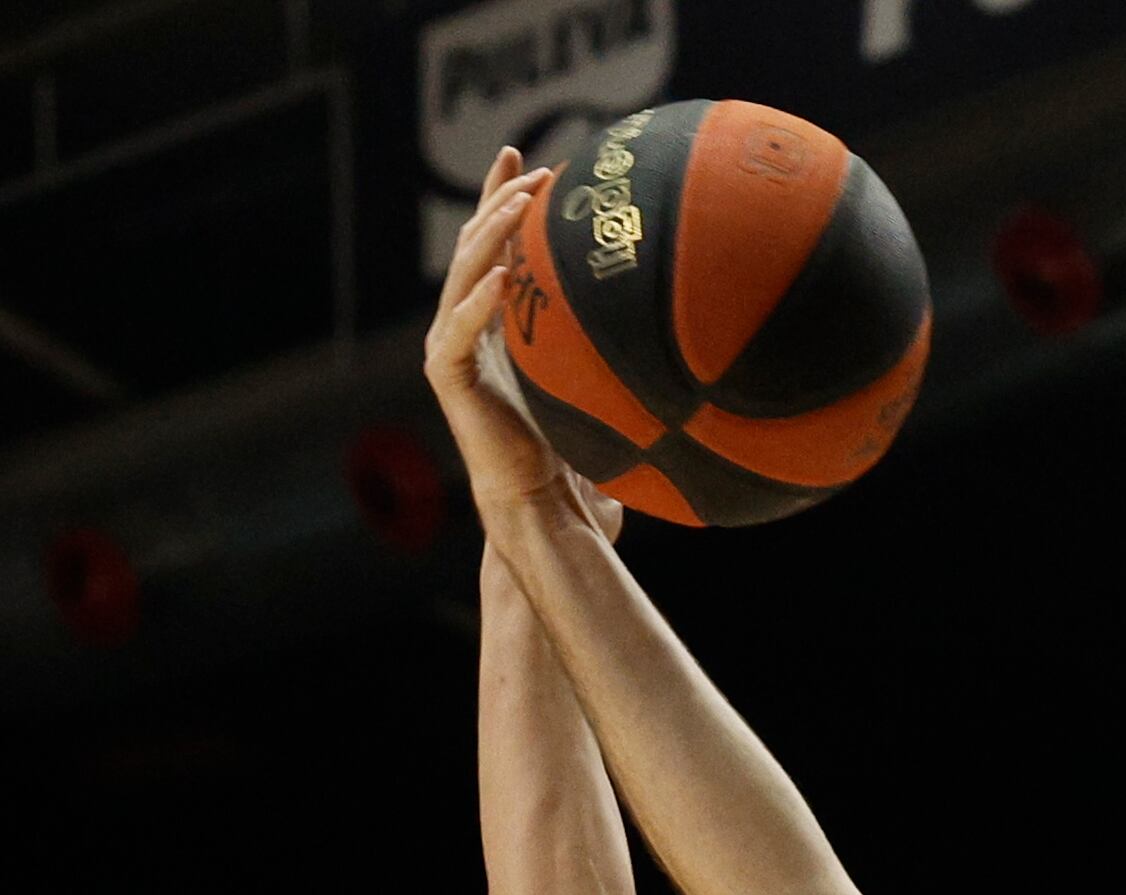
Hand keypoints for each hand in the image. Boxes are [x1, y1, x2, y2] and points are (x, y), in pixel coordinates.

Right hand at [426, 147, 576, 522]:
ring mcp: (451, 348)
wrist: (543, 502)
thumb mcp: (596, 382)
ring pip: (463, 275)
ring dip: (491, 235)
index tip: (526, 157)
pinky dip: (479, 302)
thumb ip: (611, 350)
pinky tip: (503, 275)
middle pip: (475, 246)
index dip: (502, 199)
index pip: (495, 246)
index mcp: (495, 320)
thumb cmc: (575, 451)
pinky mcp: (448, 378)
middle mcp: (465, 326)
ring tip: (520, 203)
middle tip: (531, 168)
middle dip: (499, 201)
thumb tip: (673, 326)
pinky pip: (458, 330)